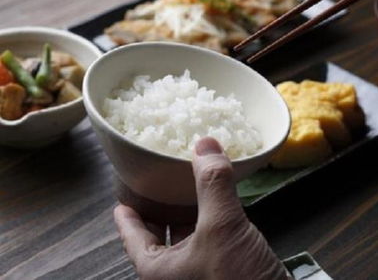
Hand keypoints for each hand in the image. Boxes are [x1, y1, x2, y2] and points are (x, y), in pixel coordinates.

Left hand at [114, 137, 289, 279]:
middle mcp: (174, 275)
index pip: (132, 237)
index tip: (123, 199)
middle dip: (159, 209)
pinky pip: (205, 242)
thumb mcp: (221, 227)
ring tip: (187, 188)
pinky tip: (216, 206)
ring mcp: (198, 274)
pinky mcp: (221, 271)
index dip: (127, 215)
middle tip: (159, 184)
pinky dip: (207, 222)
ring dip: (186, 213)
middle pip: (156, 237)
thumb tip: (205, 145)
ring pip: (183, 239)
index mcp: (158, 270)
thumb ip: (213, 184)